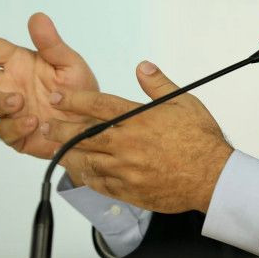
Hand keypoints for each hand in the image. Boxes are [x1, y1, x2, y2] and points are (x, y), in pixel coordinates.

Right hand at [0, 12, 98, 158]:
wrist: (92, 125)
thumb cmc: (81, 90)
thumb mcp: (70, 64)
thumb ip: (52, 44)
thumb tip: (37, 17)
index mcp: (22, 64)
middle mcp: (12, 85)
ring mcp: (12, 111)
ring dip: (0, 101)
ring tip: (18, 100)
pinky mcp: (17, 135)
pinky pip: (6, 131)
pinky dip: (15, 126)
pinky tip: (32, 121)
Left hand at [41, 61, 233, 213]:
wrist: (212, 177)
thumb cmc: (200, 140)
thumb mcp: (183, 102)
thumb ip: (158, 84)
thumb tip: (142, 67)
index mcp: (138, 120)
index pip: (98, 105)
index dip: (73, 100)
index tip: (57, 98)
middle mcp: (128, 144)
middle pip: (83, 135)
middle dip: (60, 130)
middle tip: (46, 125)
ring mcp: (126, 170)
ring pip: (86, 161)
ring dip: (68, 154)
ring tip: (54, 148)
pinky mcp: (129, 190)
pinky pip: (99, 184)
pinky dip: (85, 176)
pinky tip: (78, 171)